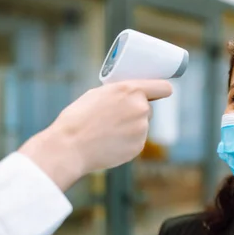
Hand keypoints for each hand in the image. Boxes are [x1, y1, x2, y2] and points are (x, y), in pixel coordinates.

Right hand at [19, 80, 171, 189]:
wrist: (70, 146)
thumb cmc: (78, 118)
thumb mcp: (98, 94)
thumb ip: (121, 93)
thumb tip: (132, 96)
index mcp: (131, 90)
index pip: (164, 87)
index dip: (160, 90)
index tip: (158, 93)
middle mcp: (141, 108)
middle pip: (147, 108)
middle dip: (135, 111)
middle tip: (114, 116)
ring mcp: (142, 129)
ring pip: (141, 125)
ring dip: (130, 127)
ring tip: (107, 131)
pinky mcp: (139, 146)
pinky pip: (136, 140)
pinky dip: (126, 141)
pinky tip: (109, 142)